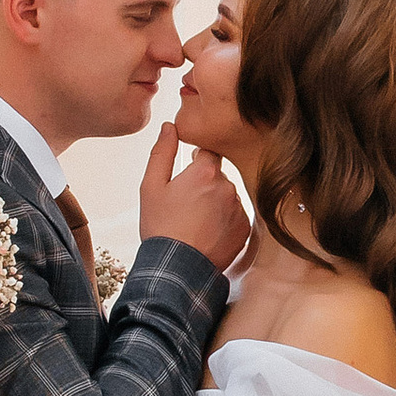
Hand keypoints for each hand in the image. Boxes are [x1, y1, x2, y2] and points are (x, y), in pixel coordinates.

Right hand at [136, 117, 247, 271]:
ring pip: (227, 197)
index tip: (188, 174)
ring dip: (214, 203)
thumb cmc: (160, 227)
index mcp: (205, 172)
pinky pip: (234, 217)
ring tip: (194, 223)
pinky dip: (223, 222)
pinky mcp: (245, 229)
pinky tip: (206, 233)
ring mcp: (239, 209)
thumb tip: (170, 127)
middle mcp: (227, 186)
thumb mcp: (151, 187)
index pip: (208, 152)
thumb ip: (161, 152)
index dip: (197, 161)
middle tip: (185, 206)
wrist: (177, 269)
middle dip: (204, 185)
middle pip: (218, 176)